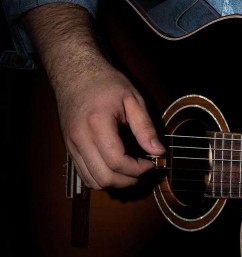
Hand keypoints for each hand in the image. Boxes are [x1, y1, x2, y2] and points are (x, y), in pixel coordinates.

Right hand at [55, 59, 164, 189]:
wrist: (75, 74)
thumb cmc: (106, 83)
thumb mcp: (133, 100)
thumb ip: (145, 127)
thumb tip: (158, 151)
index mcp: (97, 125)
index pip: (117, 161)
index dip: (137, 169)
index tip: (151, 163)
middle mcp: (80, 139)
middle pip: (103, 177)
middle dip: (127, 180)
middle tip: (142, 170)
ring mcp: (71, 145)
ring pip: (92, 180)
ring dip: (114, 182)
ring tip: (131, 170)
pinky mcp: (69, 149)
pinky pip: (84, 174)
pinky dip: (102, 177)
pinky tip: (116, 167)